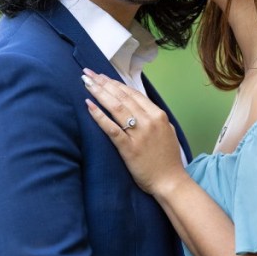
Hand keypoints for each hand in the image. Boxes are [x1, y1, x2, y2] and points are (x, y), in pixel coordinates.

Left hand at [83, 69, 186, 195]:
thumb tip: (138, 106)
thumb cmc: (167, 159)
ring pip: (116, 107)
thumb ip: (154, 117)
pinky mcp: (129, 148)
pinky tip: (89, 105)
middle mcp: (149, 121)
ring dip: (99, 93)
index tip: (102, 76)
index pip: (132, 93)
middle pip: (122, 96)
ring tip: (86, 83)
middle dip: (103, 83)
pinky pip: (111, 128)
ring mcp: (139, 134)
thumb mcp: (167, 131)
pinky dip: (99, 116)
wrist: (170, 181)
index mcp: (158, 115)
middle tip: (88, 74)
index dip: (115, 83)